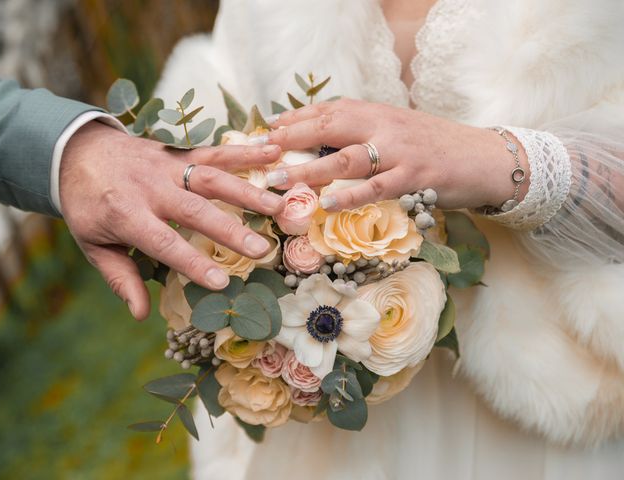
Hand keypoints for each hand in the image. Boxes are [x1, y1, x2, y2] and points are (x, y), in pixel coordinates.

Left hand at [60, 121, 283, 319]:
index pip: (163, 242)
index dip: (191, 263)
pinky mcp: (180, 152)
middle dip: (230, 230)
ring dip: (247, 192)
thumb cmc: (87, 204)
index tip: (220, 283)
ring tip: (278, 207)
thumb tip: (140, 313)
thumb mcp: (93, 244)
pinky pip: (215, 151)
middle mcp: (151, 188)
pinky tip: (274, 151)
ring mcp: (168, 166)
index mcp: (125, 214)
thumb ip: (120, 277)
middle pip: (195, 210)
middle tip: (261, 250)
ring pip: (211, 178)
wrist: (75, 150)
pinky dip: (245, 151)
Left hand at [265, 98, 528, 210]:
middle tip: (259, 154)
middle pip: (328, 127)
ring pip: (345, 159)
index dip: (294, 120)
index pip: (327, 111)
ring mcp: (399, 152)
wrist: (483, 156)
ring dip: (308, 170)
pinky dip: (351, 196)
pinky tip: (328, 203)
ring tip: (278, 181)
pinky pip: (377, 187)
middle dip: (290, 140)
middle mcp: (384, 126)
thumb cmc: (433, 147)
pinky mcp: (416, 177)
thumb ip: (363, 135)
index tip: (266, 131)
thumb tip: (321, 148)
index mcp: (377, 113)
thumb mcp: (394, 132)